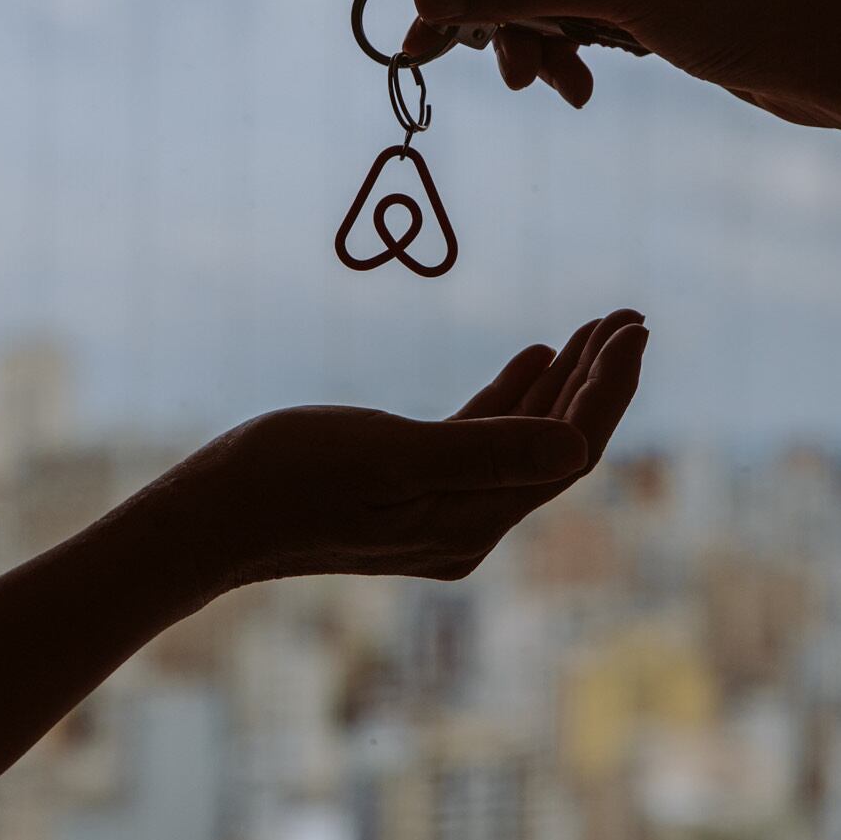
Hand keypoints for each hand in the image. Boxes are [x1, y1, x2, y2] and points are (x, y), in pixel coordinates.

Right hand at [154, 309, 647, 590]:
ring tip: (594, 327)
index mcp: (473, 521)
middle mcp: (468, 524)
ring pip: (522, 439)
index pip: (569, 451)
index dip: (608, 388)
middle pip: (557, 444)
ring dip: (561, 382)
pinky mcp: (409, 491)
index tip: (634, 326)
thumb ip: (489, 450)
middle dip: (596, 379)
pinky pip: (482, 440)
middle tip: (629, 315)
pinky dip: (512, 397)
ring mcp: (440, 510)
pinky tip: (533, 355)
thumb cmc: (288, 479)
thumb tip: (581, 448)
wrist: (205, 518)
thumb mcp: (393, 455)